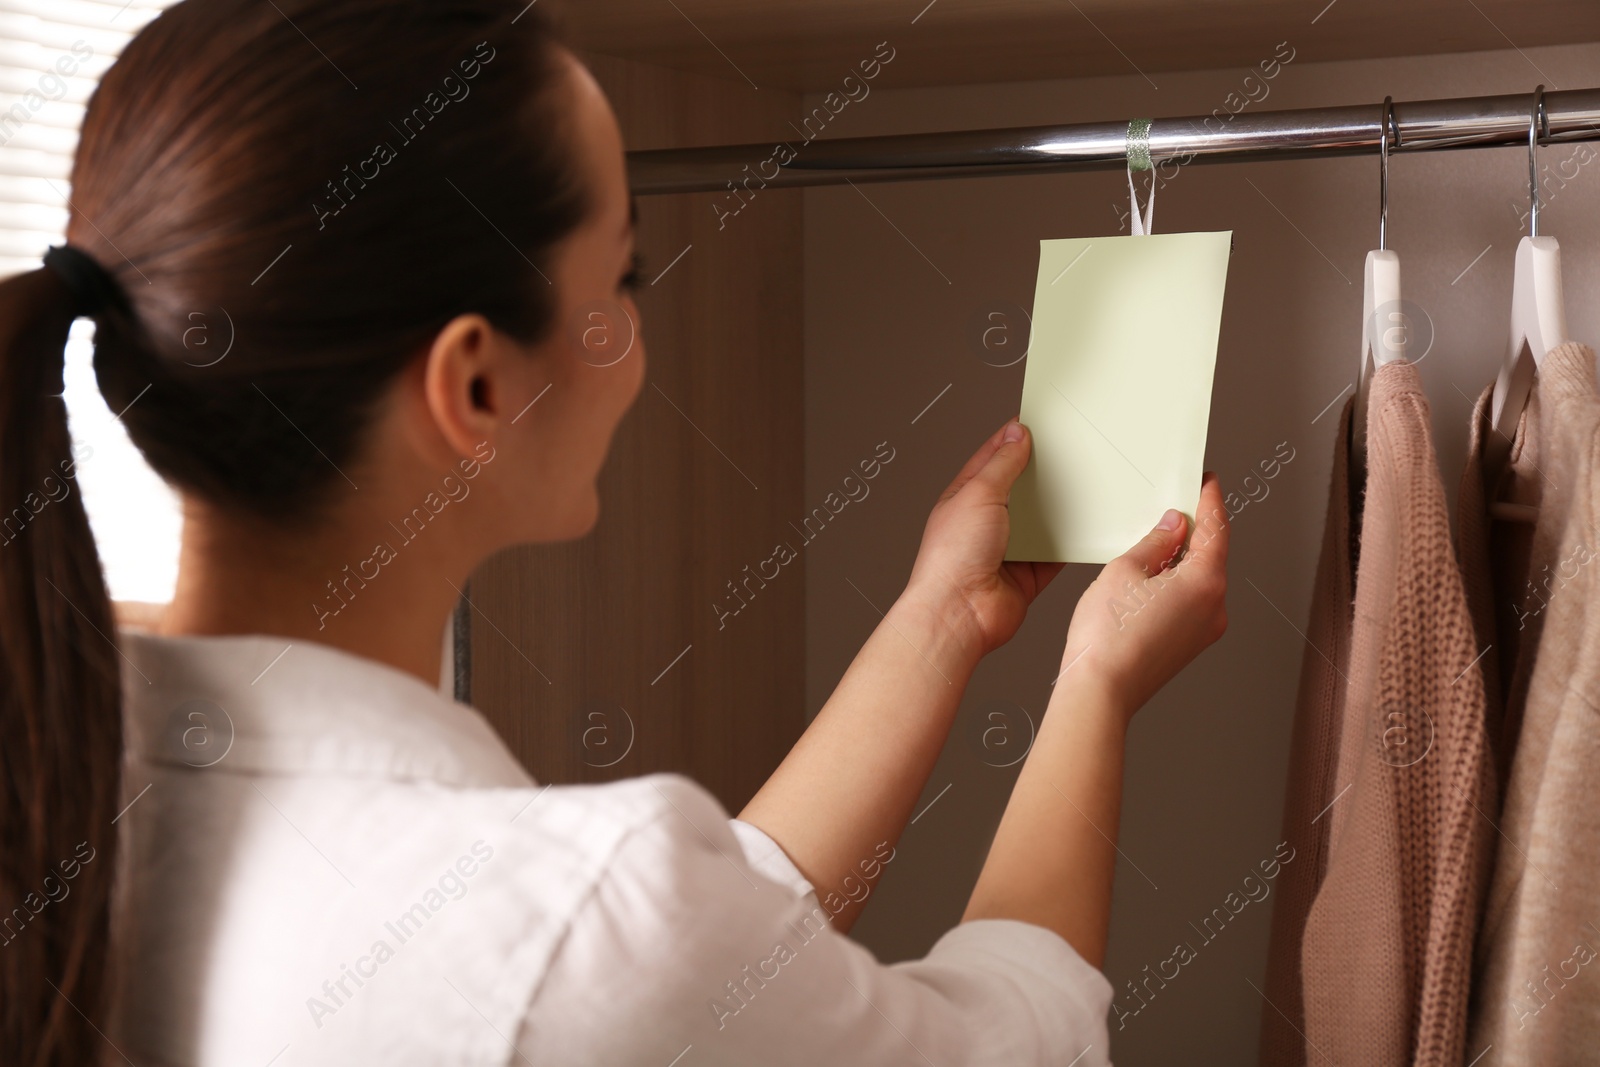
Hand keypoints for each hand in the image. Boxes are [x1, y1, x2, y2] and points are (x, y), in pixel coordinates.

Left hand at [903, 420, 1064, 657]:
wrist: (959, 613)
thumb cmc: (952, 558)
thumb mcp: (978, 495)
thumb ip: (1001, 465)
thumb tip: (1016, 436)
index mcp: (965, 498)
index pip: (991, 460)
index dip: (1012, 441)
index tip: (1035, 425)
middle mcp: (985, 523)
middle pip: (1020, 490)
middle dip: (1042, 474)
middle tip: (1068, 455)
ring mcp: (1007, 550)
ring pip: (1041, 522)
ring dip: (1059, 510)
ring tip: (1083, 487)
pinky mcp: (1027, 575)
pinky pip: (1055, 555)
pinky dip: (1070, 545)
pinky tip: (1086, 530)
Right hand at [1057, 471, 1229, 716]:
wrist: (1100, 691)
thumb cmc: (1108, 636)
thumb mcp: (1125, 570)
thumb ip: (1155, 542)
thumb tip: (1172, 527)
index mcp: (1205, 581)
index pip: (1216, 528)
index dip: (1210, 500)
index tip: (1207, 482)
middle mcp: (1215, 607)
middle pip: (1211, 555)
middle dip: (1194, 530)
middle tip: (1174, 507)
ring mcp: (1205, 630)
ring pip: (1200, 580)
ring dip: (1183, 559)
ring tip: (1153, 545)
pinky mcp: (1190, 645)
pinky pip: (1191, 603)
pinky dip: (1177, 584)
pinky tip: (1150, 580)